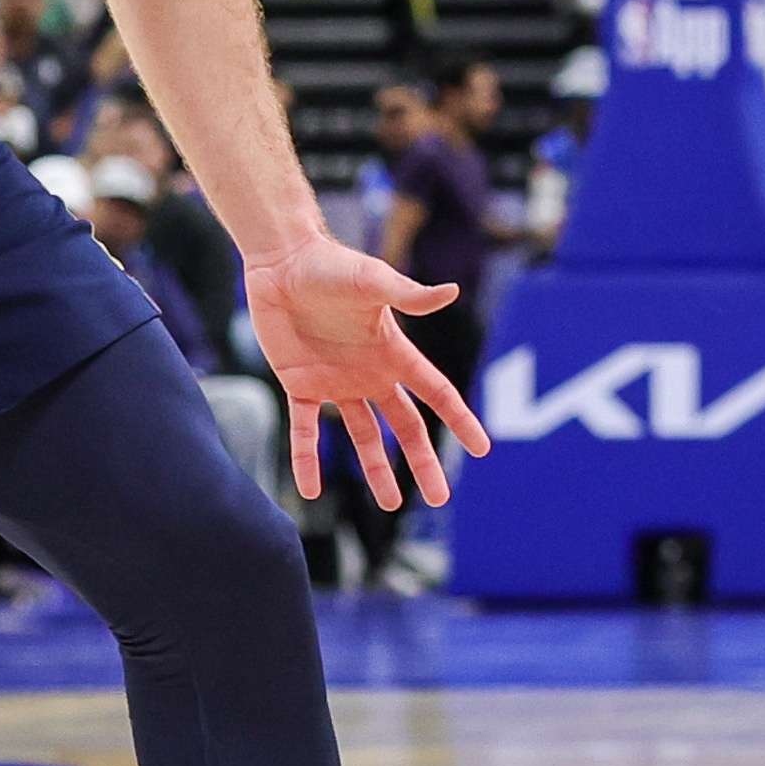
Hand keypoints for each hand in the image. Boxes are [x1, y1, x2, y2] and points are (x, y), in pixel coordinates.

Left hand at [245, 235, 488, 508]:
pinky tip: (309, 490)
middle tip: (440, 499)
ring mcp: (336, 382)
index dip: (460, 420)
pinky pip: (305, 431)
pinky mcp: (300, 384)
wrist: (282, 261)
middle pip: (406, 426)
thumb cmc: (331, 265)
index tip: (481, 449)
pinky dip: (307, 460)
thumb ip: (409, 295)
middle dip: (423, 462)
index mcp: (394, 353)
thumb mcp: (373, 282)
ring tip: (391, 504)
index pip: (436, 393)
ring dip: (376, 469)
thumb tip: (452, 293)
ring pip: (363, 436)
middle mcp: (370, 373)